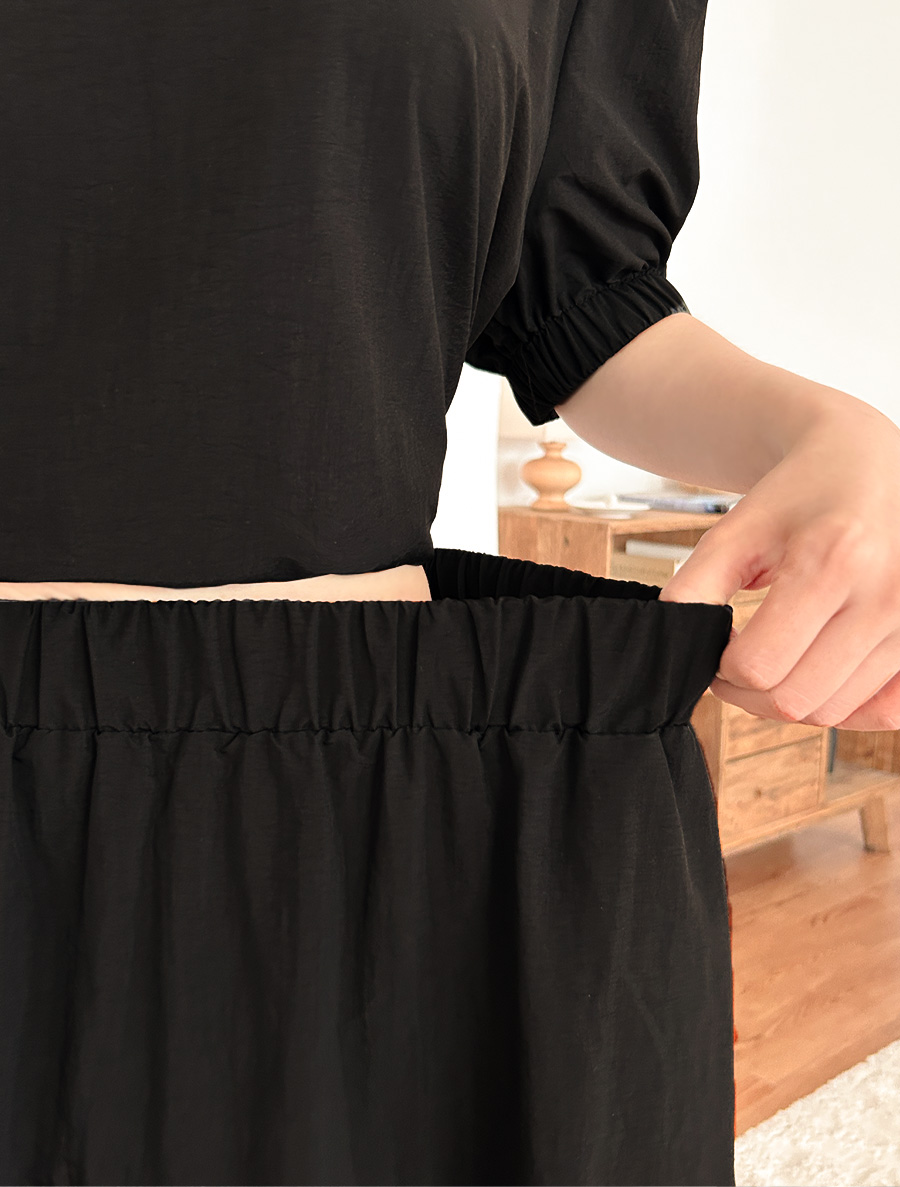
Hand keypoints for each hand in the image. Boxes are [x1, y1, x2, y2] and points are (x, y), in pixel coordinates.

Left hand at [657, 401, 899, 730]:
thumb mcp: (736, 529)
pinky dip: (845, 707)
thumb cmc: (800, 495)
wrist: (863, 461)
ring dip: (791, 697)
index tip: (718, 645)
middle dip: (749, 691)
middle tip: (739, 659)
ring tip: (779, 656)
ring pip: (833, 711)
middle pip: (795, 701)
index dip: (720, 668)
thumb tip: (675, 644)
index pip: (758, 666)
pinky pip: (886, 712)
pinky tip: (821, 673)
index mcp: (833, 560)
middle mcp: (888, 595)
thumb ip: (693, 586)